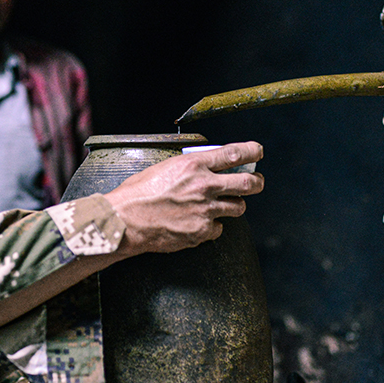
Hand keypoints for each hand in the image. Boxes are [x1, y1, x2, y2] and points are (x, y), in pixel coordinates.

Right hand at [105, 141, 263, 256]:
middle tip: (255, 182)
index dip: (251, 151)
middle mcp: (205, 186)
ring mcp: (206, 210)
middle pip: (249, 183)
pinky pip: (219, 228)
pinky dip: (212, 226)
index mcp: (195, 165)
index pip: (234, 154)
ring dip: (233, 205)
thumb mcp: (166, 166)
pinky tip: (198, 222)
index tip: (257, 151)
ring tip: (221, 205)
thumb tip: (208, 166)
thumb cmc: (139, 192)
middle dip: (256, 182)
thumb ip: (191, 166)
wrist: (126, 219)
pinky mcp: (202, 231)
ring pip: (238, 207)